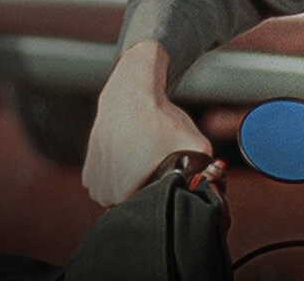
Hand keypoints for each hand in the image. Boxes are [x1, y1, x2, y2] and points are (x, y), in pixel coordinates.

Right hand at [81, 41, 211, 206]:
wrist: (131, 93)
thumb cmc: (159, 119)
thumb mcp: (195, 142)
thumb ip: (209, 166)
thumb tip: (215, 181)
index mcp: (123, 194)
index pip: (147, 210)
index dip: (161, 195)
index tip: (168, 176)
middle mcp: (103, 192)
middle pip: (132, 205)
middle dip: (145, 193)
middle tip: (158, 169)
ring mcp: (93, 181)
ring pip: (117, 196)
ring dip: (128, 187)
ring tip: (143, 164)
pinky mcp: (88, 169)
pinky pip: (106, 184)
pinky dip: (116, 178)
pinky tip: (130, 161)